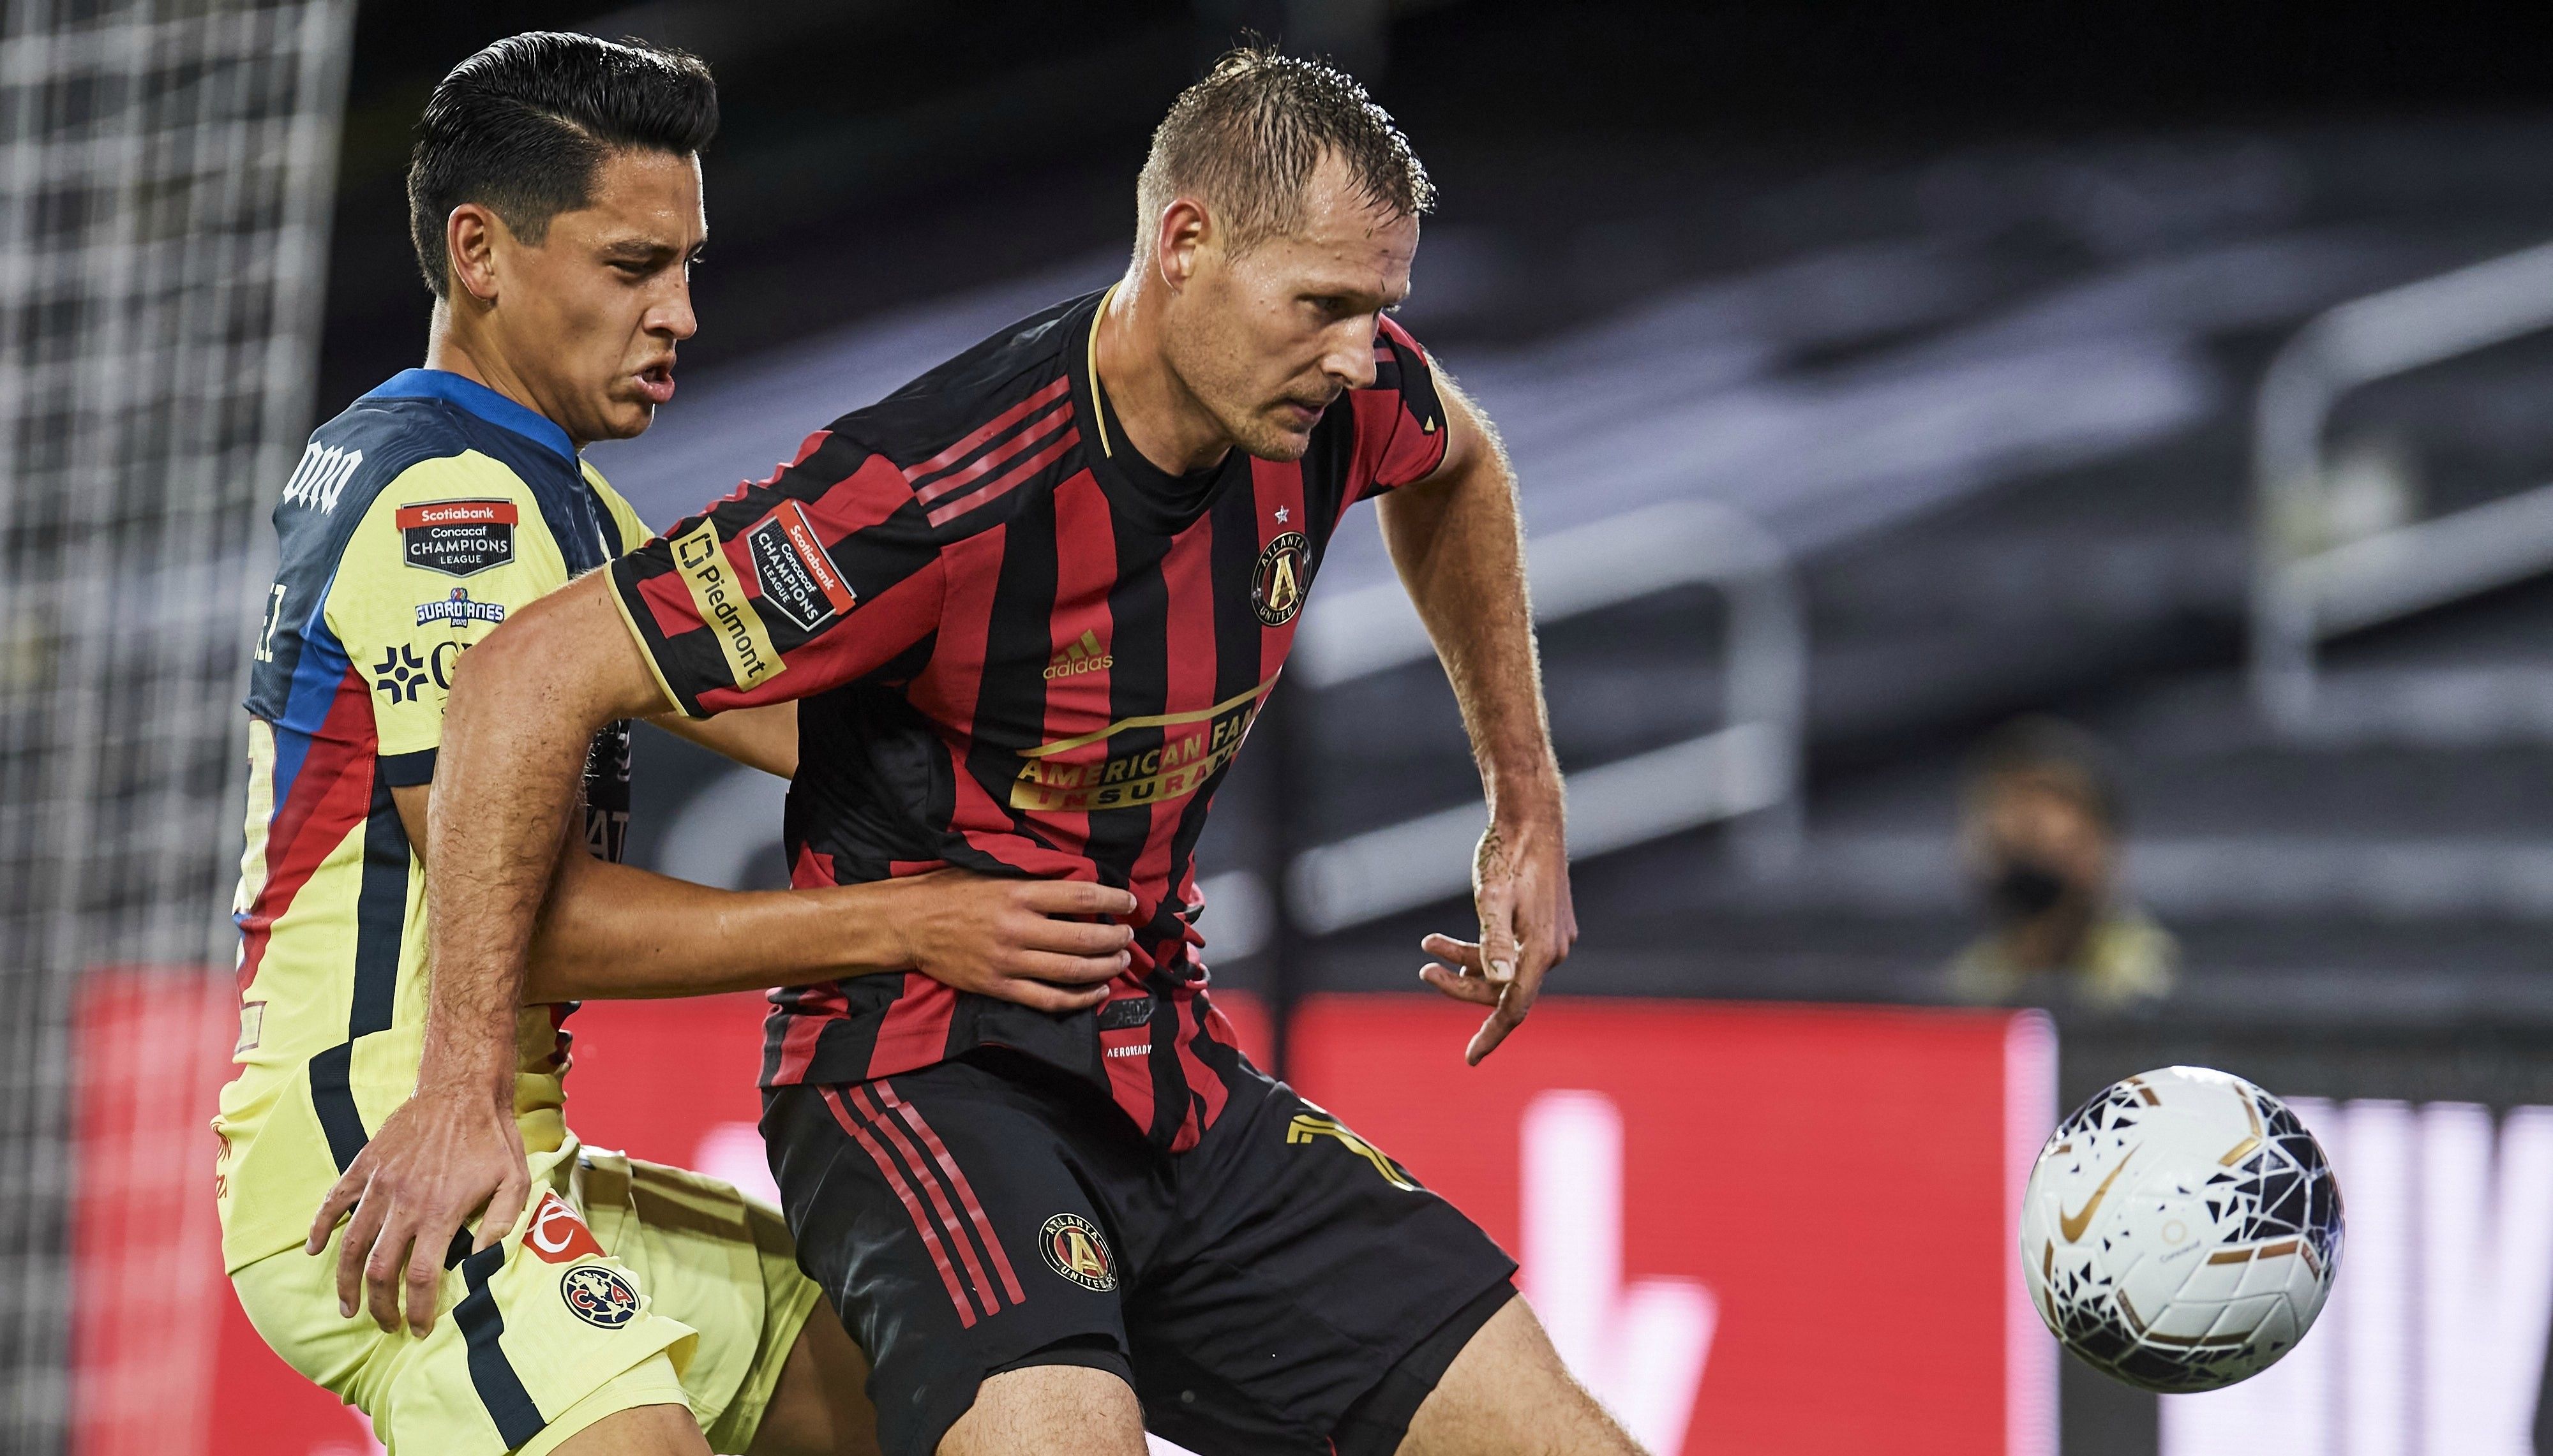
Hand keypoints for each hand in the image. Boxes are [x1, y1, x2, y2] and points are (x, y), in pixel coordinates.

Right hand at [305, 1084, 528, 1335]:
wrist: (462, 1089)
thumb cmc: (492, 1137)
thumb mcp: (514, 1182)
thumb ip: (500, 1226)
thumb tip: (482, 1265)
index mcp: (441, 1212)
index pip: (422, 1277)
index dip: (418, 1309)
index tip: (418, 1329)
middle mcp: (405, 1203)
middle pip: (380, 1269)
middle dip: (379, 1305)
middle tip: (384, 1324)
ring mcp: (380, 1184)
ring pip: (351, 1244)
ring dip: (346, 1280)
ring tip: (348, 1306)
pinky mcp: (365, 1165)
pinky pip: (334, 1201)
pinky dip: (319, 1227)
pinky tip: (314, 1250)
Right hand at [878, 870, 1137, 1011]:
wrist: (908, 924)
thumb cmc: (949, 891)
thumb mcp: (990, 872)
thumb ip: (1029, 879)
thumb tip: (1072, 881)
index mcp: (1017, 893)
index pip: (1079, 895)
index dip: (1112, 899)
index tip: (1130, 902)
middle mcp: (1017, 928)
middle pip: (1082, 938)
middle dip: (1114, 939)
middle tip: (1129, 937)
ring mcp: (1008, 961)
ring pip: (1070, 971)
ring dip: (1103, 968)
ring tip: (1119, 961)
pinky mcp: (999, 987)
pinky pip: (1047, 999)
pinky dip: (1078, 999)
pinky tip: (1097, 992)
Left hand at [1420, 815, 1575, 1063]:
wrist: (1531, 818)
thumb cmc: (1507, 854)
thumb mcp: (1492, 897)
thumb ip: (1493, 942)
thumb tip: (1499, 983)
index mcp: (1541, 950)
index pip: (1514, 1008)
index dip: (1491, 1035)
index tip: (1469, 1058)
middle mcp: (1552, 950)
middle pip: (1503, 989)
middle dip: (1461, 985)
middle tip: (1424, 970)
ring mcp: (1551, 938)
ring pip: (1503, 970)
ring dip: (1465, 963)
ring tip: (1429, 945)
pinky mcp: (1545, 925)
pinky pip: (1511, 952)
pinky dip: (1480, 950)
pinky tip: (1449, 942)